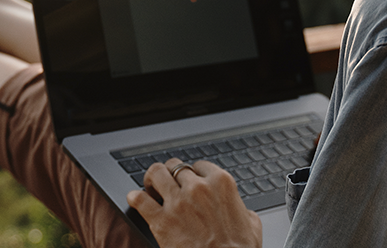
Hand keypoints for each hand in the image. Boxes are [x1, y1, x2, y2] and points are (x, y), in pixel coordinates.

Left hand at [127, 158, 262, 247]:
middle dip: (171, 173)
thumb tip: (239, 209)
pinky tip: (135, 199)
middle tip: (167, 181)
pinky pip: (140, 200)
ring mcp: (178, 202)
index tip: (189, 180)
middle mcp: (198, 187)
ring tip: (150, 186)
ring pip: (156, 174)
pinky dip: (135, 198)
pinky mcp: (161, 220)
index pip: (200, 165)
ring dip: (152, 178)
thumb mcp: (251, 222)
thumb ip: (241, 208)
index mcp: (221, 183)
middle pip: (176, 166)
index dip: (193, 173)